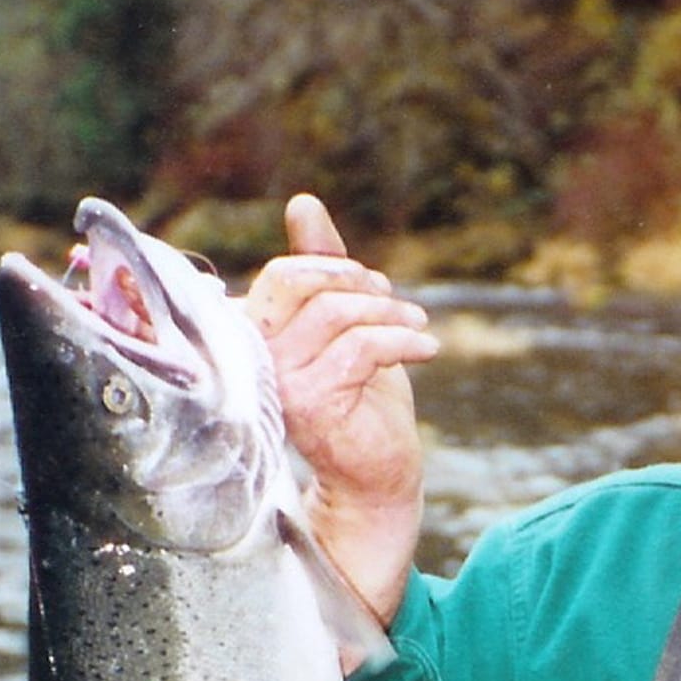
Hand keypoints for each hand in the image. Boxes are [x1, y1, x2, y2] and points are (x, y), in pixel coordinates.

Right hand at [244, 193, 437, 623]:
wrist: (376, 476)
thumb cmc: (360, 403)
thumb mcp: (345, 324)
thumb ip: (323, 267)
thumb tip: (304, 204)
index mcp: (253, 337)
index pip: (283, 275)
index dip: (333, 268)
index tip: (373, 285)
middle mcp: (254, 359)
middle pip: (300, 283)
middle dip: (358, 283)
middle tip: (397, 305)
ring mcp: (279, 383)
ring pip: (335, 313)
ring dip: (389, 314)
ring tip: (419, 330)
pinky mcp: (312, 405)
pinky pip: (359, 348)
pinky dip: (402, 341)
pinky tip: (427, 350)